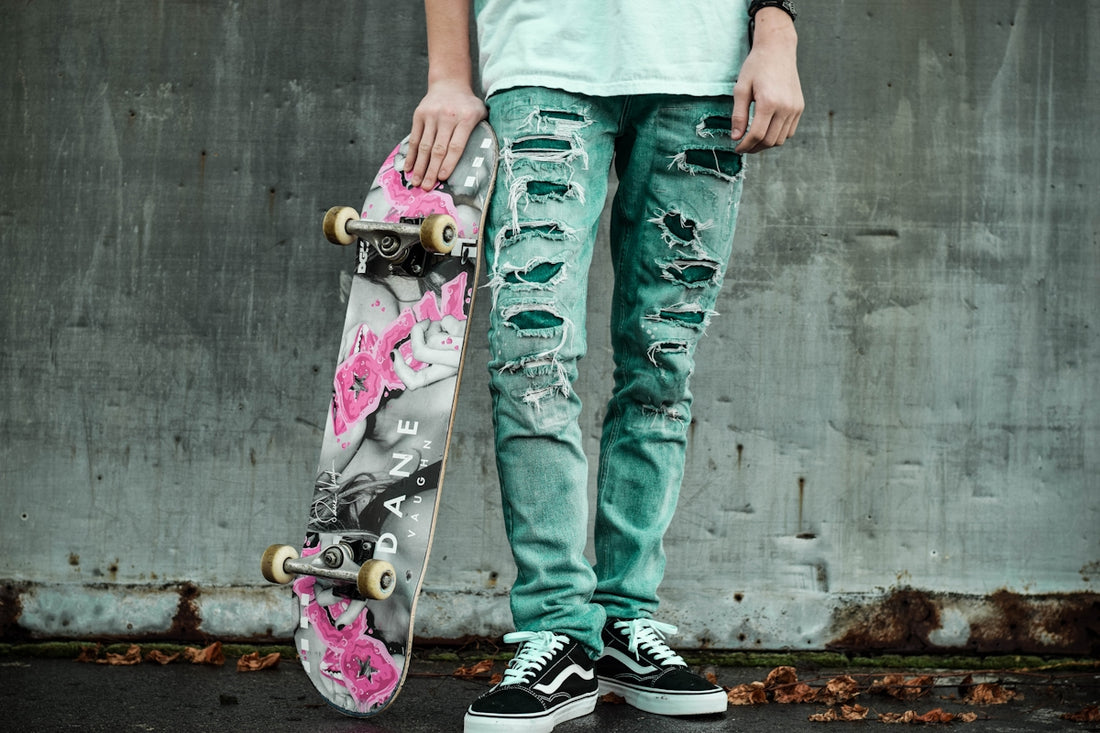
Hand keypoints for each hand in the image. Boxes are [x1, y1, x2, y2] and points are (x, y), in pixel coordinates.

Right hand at [391, 317, 464, 389]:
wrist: (492, 336)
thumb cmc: (467, 342)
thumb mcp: (448, 356)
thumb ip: (429, 354)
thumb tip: (406, 345)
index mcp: (446, 375)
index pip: (416, 382)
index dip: (400, 370)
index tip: (395, 354)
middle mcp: (453, 367)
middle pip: (420, 353)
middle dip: (415, 334)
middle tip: (422, 325)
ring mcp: (461, 352)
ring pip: (432, 338)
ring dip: (434, 326)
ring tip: (444, 326)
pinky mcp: (466, 337)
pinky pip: (446, 323)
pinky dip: (447, 320)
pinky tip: (457, 324)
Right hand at [404, 81, 486, 189]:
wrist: (449, 83)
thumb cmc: (468, 105)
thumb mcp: (480, 113)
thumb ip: (481, 133)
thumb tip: (483, 161)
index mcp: (465, 118)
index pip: (456, 145)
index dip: (449, 163)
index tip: (442, 178)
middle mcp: (447, 116)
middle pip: (438, 149)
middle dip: (432, 170)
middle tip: (427, 187)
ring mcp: (431, 115)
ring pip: (424, 145)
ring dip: (420, 166)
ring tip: (416, 182)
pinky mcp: (419, 115)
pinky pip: (415, 138)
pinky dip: (412, 154)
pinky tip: (409, 168)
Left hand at [731, 9, 803, 153]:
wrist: (778, 49)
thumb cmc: (756, 66)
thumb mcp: (741, 89)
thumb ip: (738, 115)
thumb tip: (736, 137)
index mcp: (769, 102)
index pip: (757, 135)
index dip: (745, 146)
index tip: (736, 148)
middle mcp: (785, 107)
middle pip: (769, 141)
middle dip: (754, 148)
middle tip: (743, 147)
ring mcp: (795, 108)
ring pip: (780, 139)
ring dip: (766, 144)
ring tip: (753, 141)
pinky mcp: (799, 107)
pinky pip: (789, 131)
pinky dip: (777, 136)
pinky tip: (766, 132)